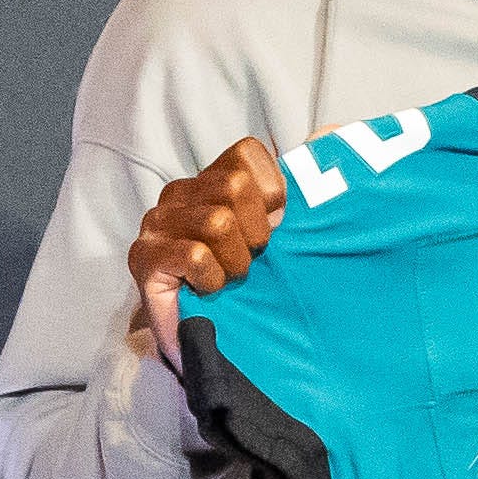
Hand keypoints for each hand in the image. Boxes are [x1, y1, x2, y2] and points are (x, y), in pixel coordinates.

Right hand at [127, 139, 287, 354]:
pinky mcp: (144, 259)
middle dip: (256, 234)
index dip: (273, 194)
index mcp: (213, 180)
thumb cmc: (260, 288)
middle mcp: (180, 194)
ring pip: (218, 222)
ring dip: (236, 262)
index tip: (275, 228)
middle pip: (233, 186)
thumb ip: (307, 185)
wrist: (224, 346)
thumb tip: (333, 133)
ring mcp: (157, 224)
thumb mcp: (291, 235)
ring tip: (231, 278)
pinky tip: (211, 290)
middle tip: (250, 260)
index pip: (248, 153)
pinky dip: (213, 278)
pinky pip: (194, 254)